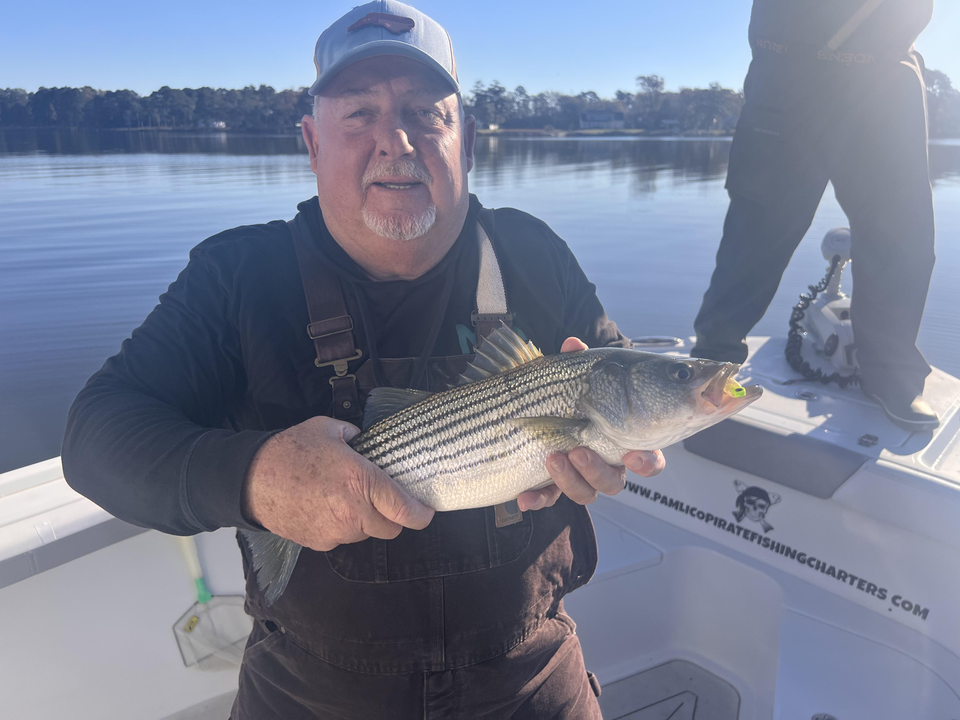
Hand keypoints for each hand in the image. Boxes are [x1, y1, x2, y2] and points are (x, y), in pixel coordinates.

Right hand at [243, 416, 434, 550]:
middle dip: (391, 516)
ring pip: (366, 534)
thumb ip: (356, 436)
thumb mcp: (329, 429)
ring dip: (365, 521)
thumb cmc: (291, 450)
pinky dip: (343, 527)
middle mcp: (353, 511)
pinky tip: (327, 508)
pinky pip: (343, 538)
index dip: (421, 514)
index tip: (426, 511)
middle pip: (390, 528)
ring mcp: (336, 531)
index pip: (404, 509)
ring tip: (345, 499)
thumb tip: (367, 441)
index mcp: (361, 481)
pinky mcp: (320, 543)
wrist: (251, 479)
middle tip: (382, 500)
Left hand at [516, 337, 665, 511]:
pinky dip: (537, 500)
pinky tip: (523, 497)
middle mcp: (605, 463)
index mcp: (622, 439)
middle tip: (580, 449)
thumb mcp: (574, 375)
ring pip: (585, 493)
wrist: (538, 405)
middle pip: (614, 482)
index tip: (632, 454)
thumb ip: (576, 362)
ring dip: (570, 480)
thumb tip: (572, 345)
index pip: (648, 459)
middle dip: (598, 469)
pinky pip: (548, 499)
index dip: (646, 462)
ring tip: (553, 458)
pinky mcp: (552, 484)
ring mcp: (579, 475)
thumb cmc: (572, 392)